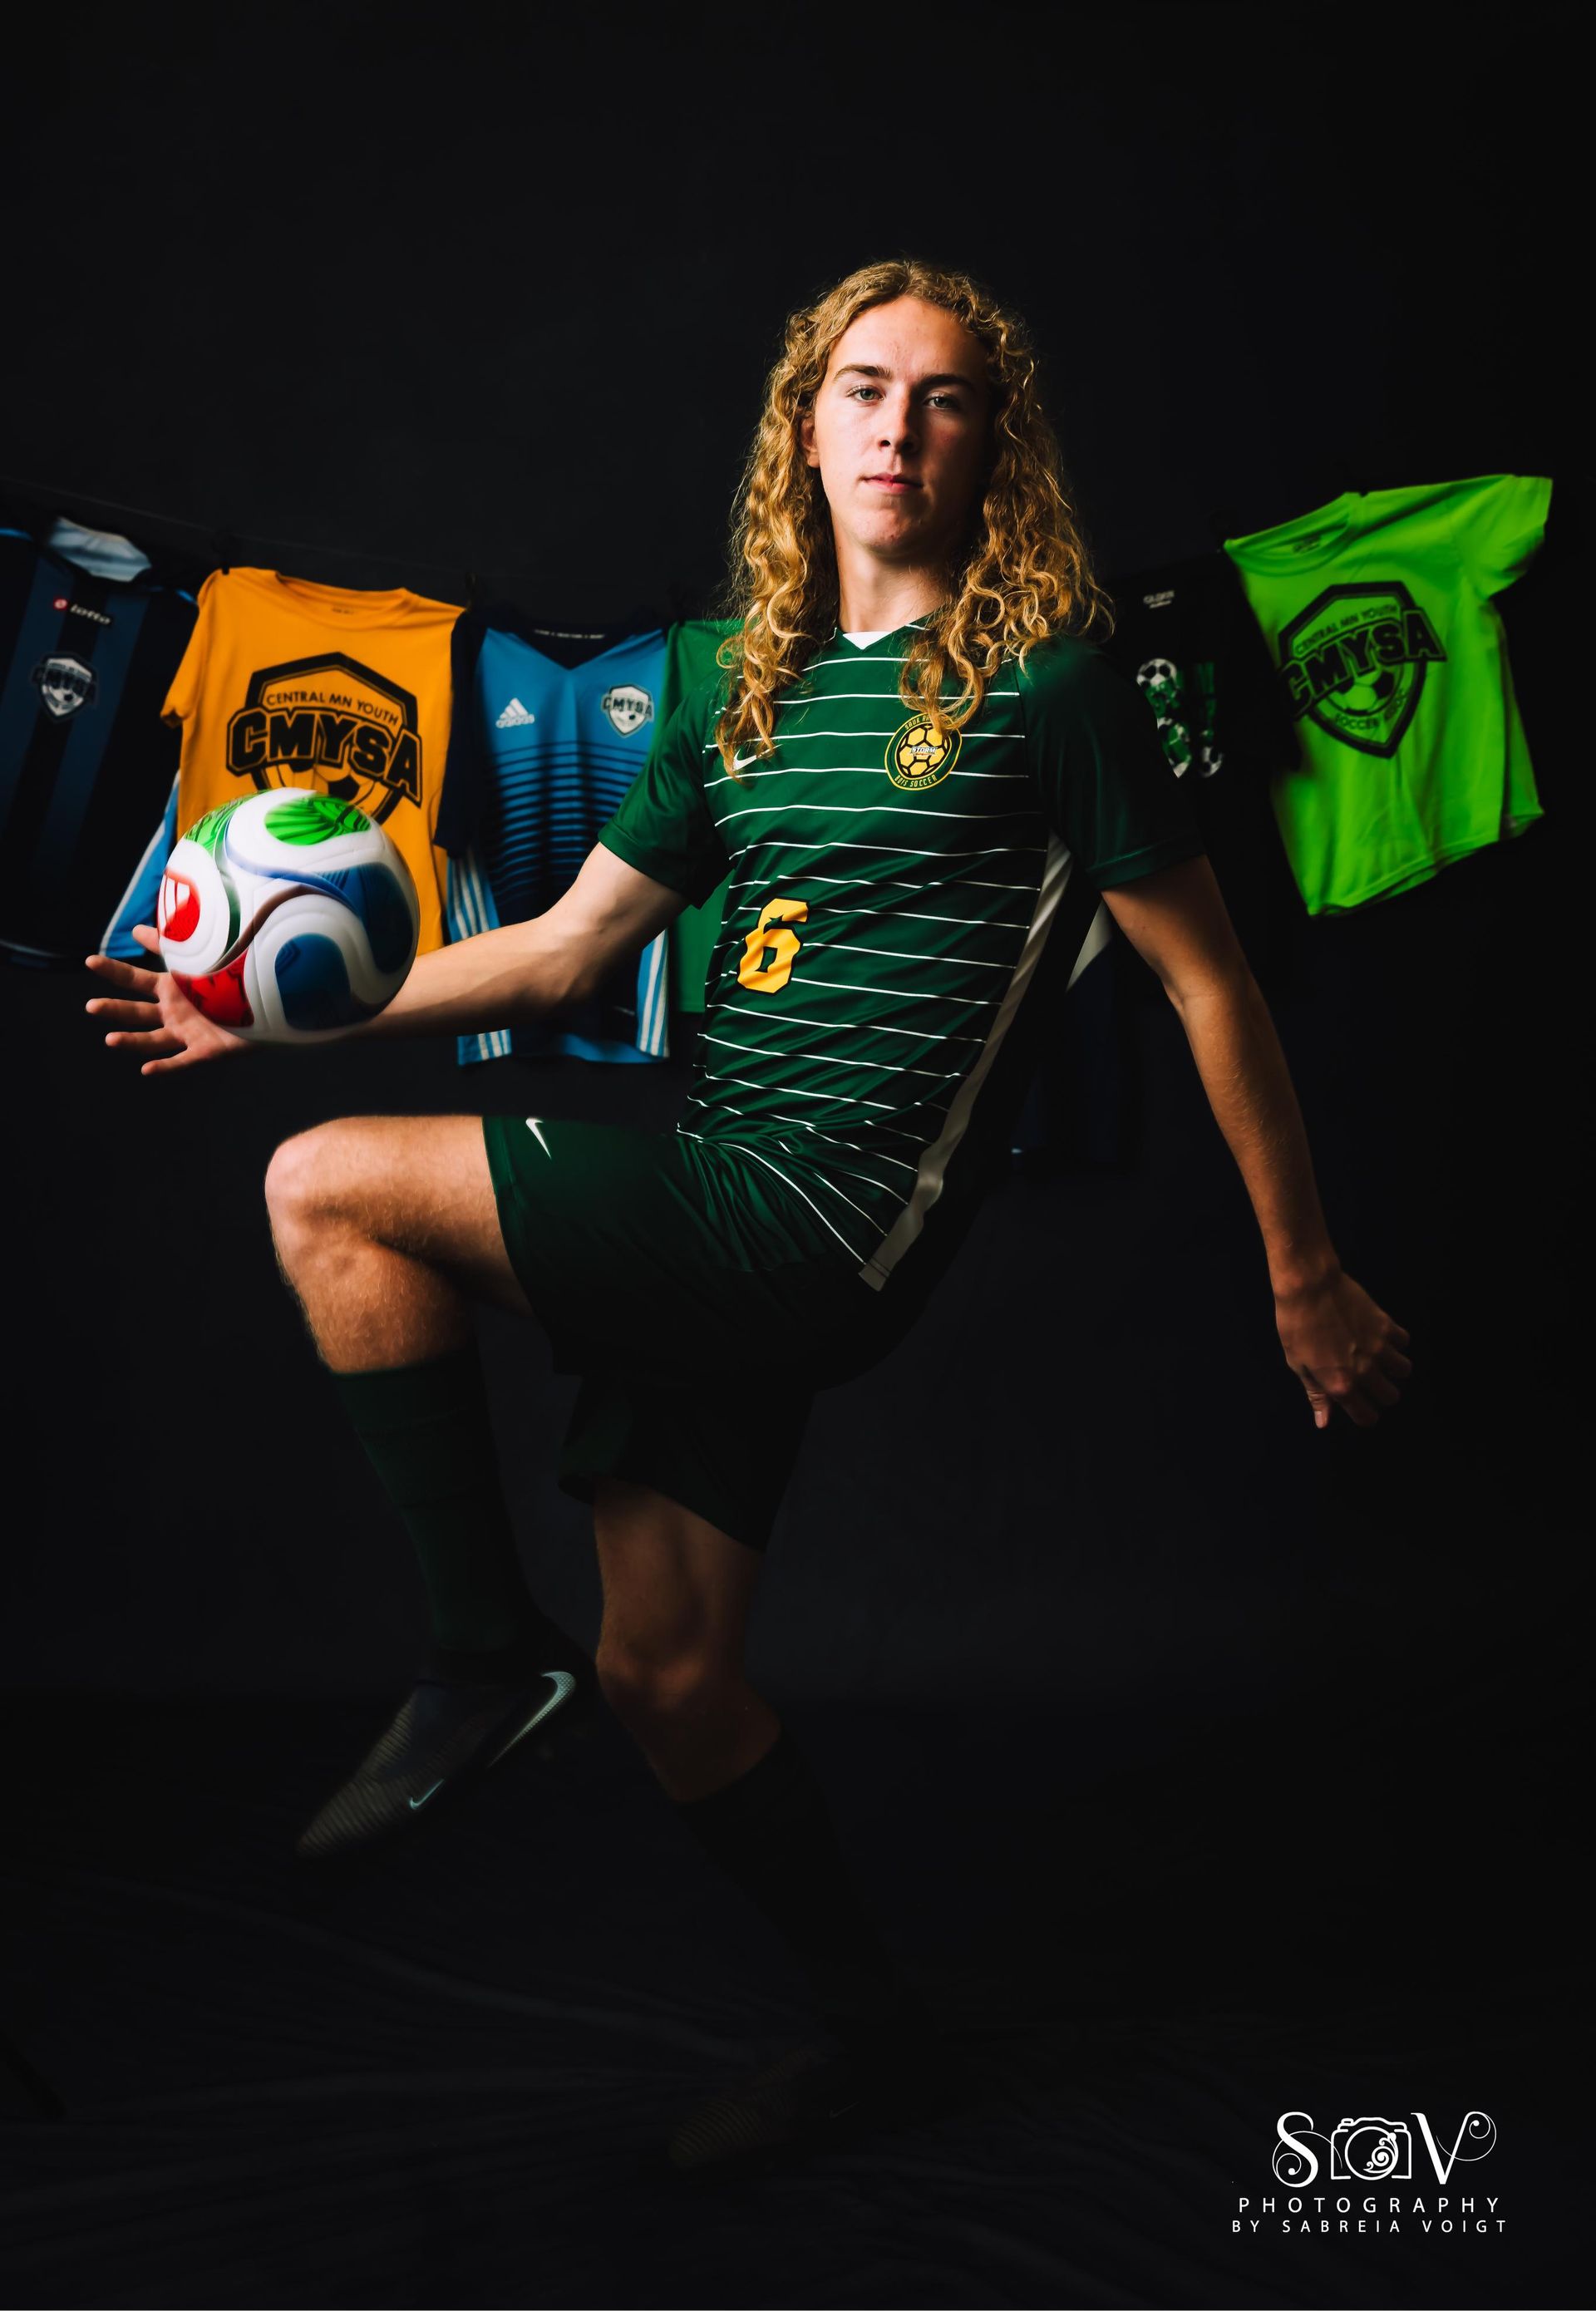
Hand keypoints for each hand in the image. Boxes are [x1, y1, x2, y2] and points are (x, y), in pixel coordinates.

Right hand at [84, 924, 247, 1074]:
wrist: (266, 1001)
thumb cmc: (229, 978)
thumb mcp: (195, 958)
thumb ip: (166, 945)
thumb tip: (135, 929)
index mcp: (168, 990)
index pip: (133, 980)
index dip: (112, 971)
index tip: (89, 961)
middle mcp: (172, 1013)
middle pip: (137, 1012)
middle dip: (114, 1010)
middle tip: (91, 1007)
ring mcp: (186, 1033)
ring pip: (153, 1040)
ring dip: (131, 1041)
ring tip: (110, 1040)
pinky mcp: (205, 1051)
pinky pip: (183, 1061)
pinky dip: (165, 1066)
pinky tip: (147, 1069)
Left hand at [1275, 1267, 1411, 1429]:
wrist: (1309, 1286)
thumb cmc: (1295, 1326)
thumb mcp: (1298, 1364)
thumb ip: (1316, 1394)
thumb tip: (1324, 1422)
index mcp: (1341, 1385)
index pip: (1367, 1416)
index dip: (1365, 1416)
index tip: (1360, 1408)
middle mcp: (1365, 1371)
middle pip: (1391, 1397)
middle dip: (1381, 1395)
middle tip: (1369, 1383)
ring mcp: (1379, 1348)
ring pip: (1404, 1371)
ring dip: (1394, 1370)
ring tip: (1379, 1360)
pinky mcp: (1386, 1325)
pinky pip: (1405, 1342)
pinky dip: (1397, 1343)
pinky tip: (1381, 1337)